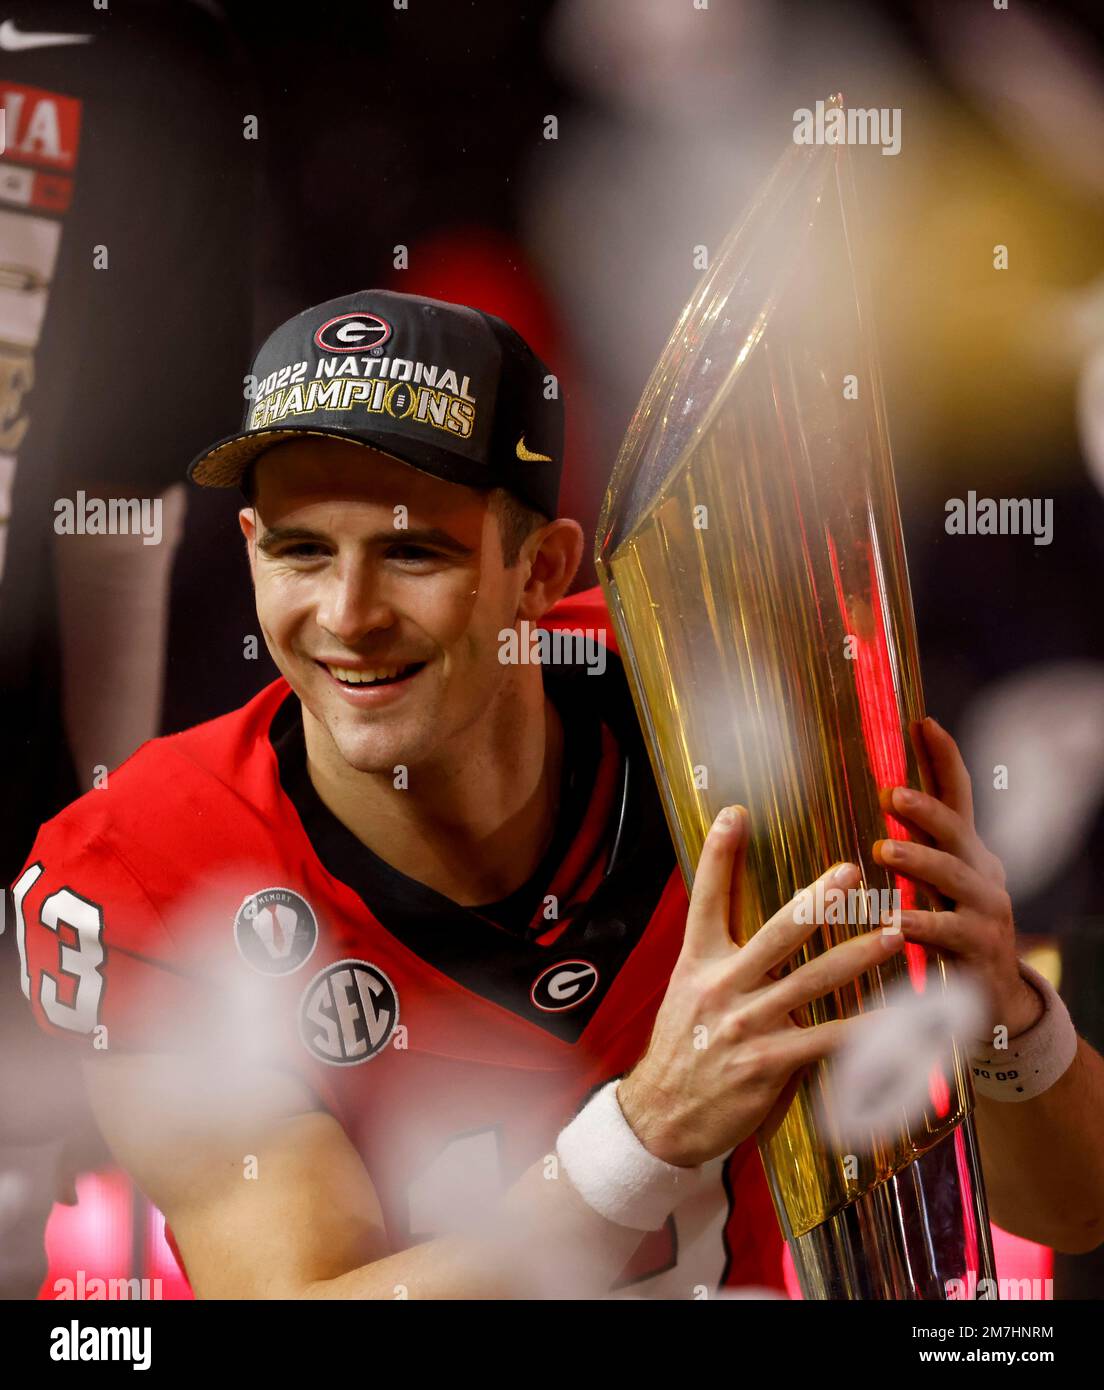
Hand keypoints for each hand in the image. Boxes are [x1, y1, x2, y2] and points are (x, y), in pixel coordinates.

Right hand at [618, 806, 904, 1166]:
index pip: (705, 898)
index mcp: (697, 962)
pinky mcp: (769, 1063)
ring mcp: (746, 1025)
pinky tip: (897, 1019)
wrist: (662, 1117)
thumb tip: (766, 927)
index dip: (718, 855)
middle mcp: (721, 986)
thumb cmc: (684, 1049)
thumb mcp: (688, 992)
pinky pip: (827, 1040)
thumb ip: (723, 959)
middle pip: (775, 932)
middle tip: (851, 871)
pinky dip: (866, 1029)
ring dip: (857, 956)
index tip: (735, 814)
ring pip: (812, 982)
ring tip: (892, 934)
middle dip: (817, 900)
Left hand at [874, 715, 1042, 1041]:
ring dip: (919, 860)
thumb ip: (914, 843)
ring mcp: (986, 912)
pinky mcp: (979, 951)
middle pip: (956, 831)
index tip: (921, 721)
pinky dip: (921, 925)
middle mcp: (982, 874)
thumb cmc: (950, 930)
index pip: (958, 795)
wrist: (993, 997)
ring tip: (884, 848)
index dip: (942, 758)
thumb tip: (878, 794)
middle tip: (889, 792)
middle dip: (926, 808)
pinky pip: (949, 934)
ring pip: (954, 878)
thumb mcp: (935, 883)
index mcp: (967, 852)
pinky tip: (894, 920)